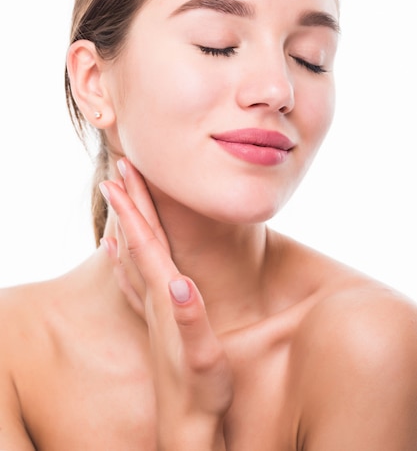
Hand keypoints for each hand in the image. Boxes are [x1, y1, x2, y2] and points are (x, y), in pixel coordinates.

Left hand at [99, 159, 232, 449]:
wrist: (186, 424)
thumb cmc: (200, 391)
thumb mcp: (202, 358)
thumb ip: (191, 320)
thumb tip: (181, 284)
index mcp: (165, 296)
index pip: (146, 242)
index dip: (134, 207)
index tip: (122, 174)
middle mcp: (155, 296)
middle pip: (137, 238)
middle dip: (128, 201)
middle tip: (118, 166)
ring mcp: (153, 307)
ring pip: (134, 253)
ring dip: (126, 221)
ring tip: (118, 197)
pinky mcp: (158, 317)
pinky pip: (134, 276)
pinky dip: (124, 256)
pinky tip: (115, 250)